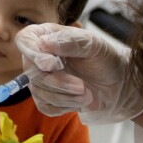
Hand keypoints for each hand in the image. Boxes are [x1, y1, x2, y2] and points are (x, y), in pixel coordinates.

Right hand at [16, 23, 142, 123]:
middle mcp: (38, 57)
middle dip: (58, 82)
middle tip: (82, 86)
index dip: (33, 54)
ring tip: (87, 94)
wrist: (118, 85)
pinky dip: (64, 106)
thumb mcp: (93, 45)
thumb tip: (43, 43)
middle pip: (32, 72)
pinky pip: (45, 106)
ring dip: (65, 96)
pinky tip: (79, 101)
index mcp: (46, 36)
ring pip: (39, 92)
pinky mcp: (46, 99)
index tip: (52, 65)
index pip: (25, 40)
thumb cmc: (106, 60)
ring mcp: (41, 79)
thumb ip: (70, 42)